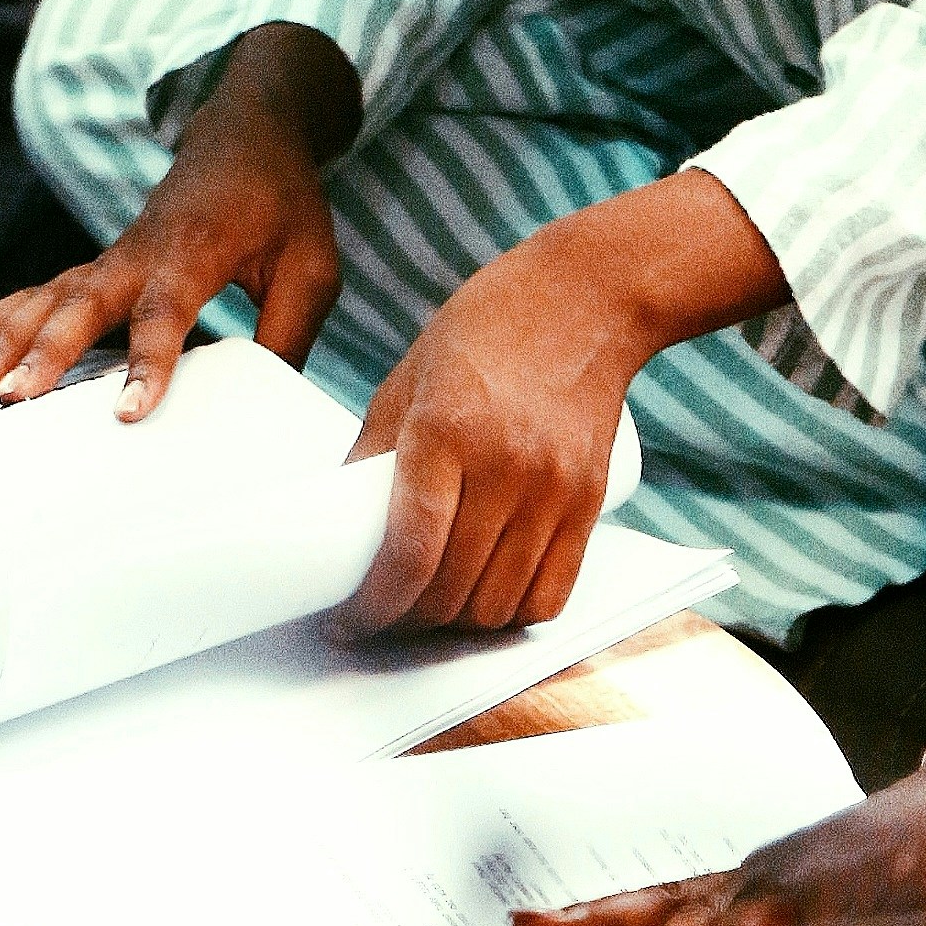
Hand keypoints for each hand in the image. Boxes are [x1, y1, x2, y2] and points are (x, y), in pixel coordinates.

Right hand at [0, 23, 357, 414]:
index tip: (128, 413)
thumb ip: (289, 334)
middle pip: (83, 301)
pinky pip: (34, 293)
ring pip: (45, 296)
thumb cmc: (283, 203)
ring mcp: (111, 256)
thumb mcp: (312, 267)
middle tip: (9, 399)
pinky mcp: (96, 266)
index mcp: (198, 249)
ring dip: (0, 337)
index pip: (166, 308)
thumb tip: (271, 406)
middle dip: (44, 351)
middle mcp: (141, 251)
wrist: (246, 132)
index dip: (148, 360)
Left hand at [336, 226, 644, 640]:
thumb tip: (337, 518)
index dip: (372, 607)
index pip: (409, 553)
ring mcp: (554, 489)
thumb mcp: (409, 375)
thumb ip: (375, 449)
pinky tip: (485, 601)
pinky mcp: (589, 501)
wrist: (586, 298)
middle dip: (405, 622)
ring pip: (498, 604)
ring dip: (456, 626)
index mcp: (445, 430)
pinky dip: (512, 616)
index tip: (348, 621)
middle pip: (450, 590)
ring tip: (430, 610)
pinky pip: (551, 594)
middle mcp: (504, 467)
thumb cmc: (488, 325)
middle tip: (381, 616)